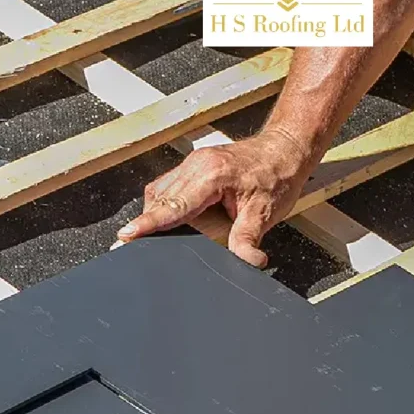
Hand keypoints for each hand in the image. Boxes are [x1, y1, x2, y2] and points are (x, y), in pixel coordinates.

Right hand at [117, 129, 313, 267]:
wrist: (285, 151)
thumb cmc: (277, 176)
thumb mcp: (265, 213)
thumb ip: (248, 239)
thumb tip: (247, 262)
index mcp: (211, 175)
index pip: (173, 205)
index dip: (149, 223)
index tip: (127, 234)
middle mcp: (197, 165)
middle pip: (160, 199)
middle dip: (146, 222)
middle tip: (131, 244)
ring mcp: (193, 164)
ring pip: (161, 192)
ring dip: (156, 214)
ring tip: (150, 236)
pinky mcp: (194, 168)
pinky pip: (169, 187)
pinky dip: (166, 205)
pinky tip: (170, 221)